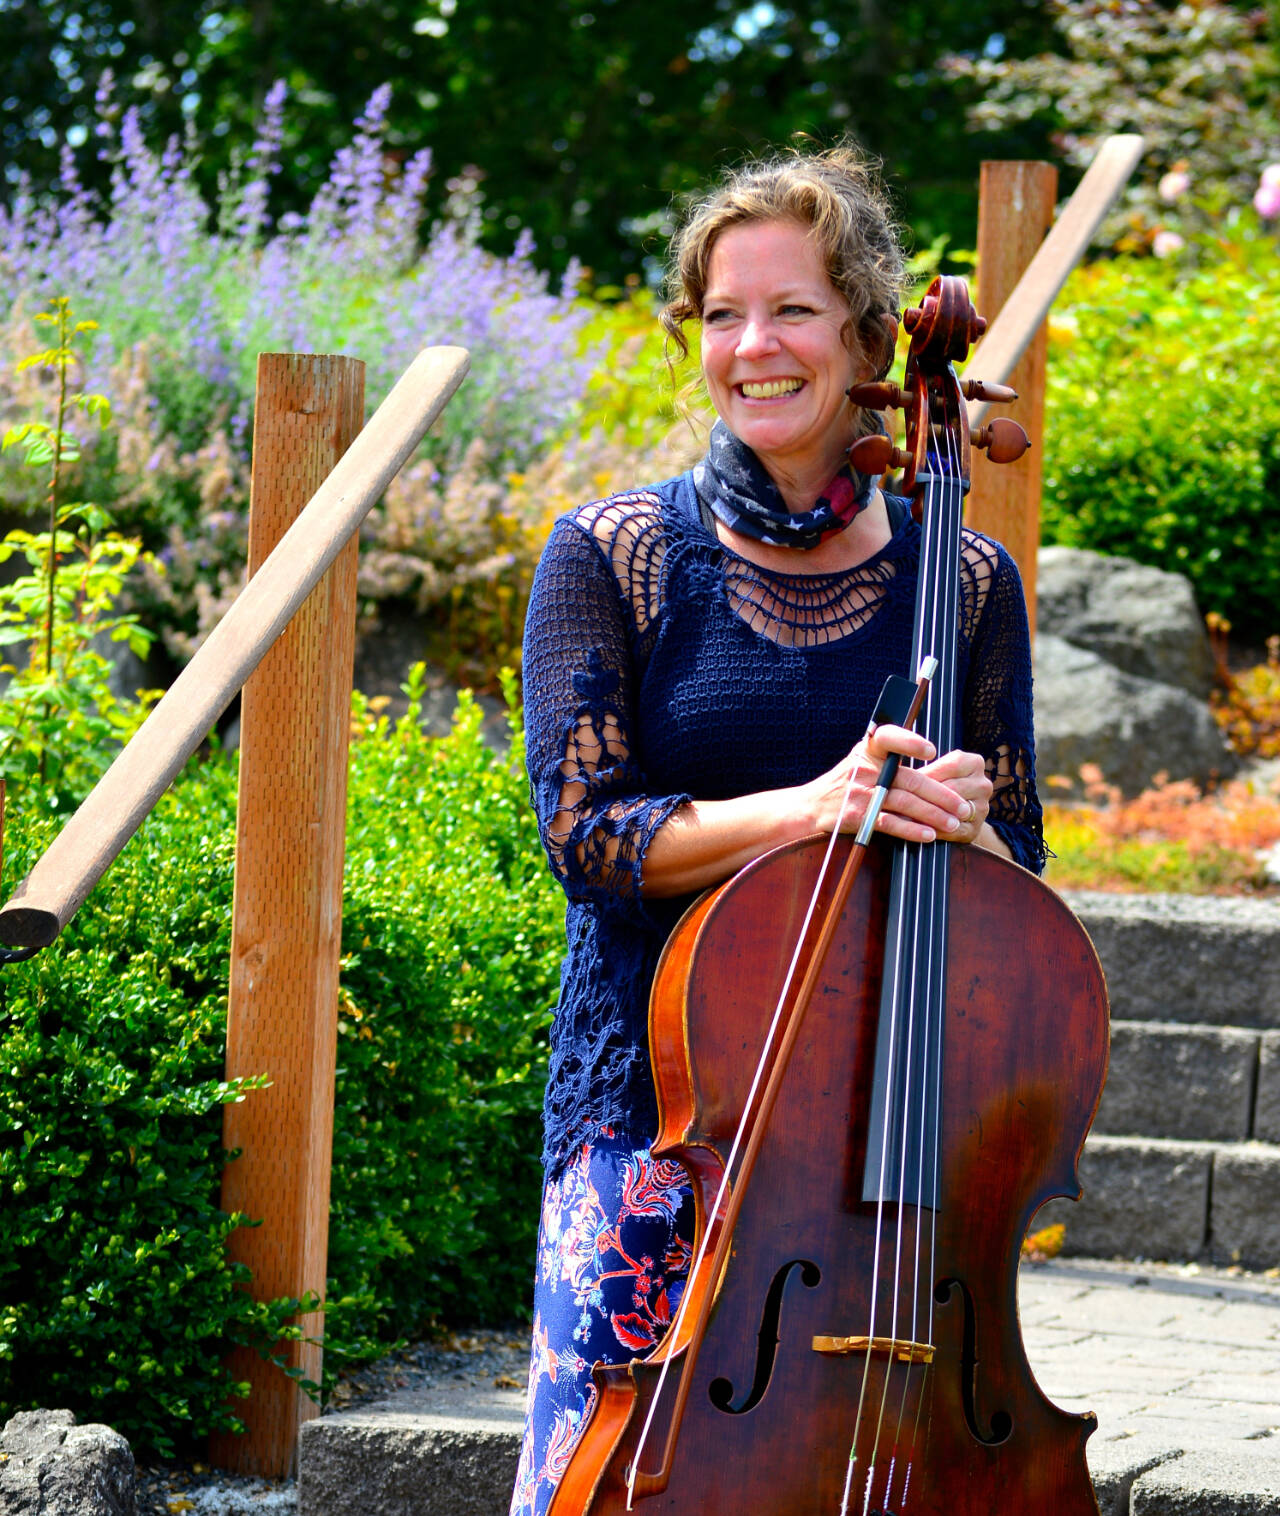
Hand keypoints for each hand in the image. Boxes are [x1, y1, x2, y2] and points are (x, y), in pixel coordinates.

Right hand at [798, 725, 992, 846]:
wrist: (809, 808)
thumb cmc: (843, 783)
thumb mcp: (861, 759)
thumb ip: (890, 756)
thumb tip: (934, 760)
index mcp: (867, 750)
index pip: (888, 737)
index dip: (910, 742)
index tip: (932, 751)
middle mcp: (864, 769)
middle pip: (909, 779)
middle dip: (941, 794)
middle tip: (963, 805)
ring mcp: (860, 793)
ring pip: (905, 802)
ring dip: (933, 814)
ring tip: (953, 822)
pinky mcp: (857, 816)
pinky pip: (890, 823)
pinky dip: (912, 830)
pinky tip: (929, 834)